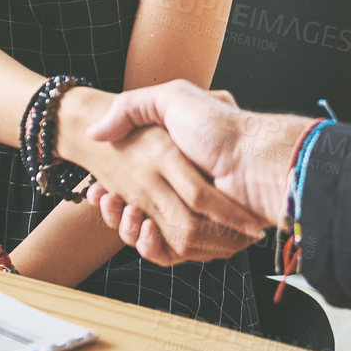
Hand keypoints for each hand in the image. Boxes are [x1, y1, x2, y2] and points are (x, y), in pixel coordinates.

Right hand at [55, 87, 268, 263]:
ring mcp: (190, 216)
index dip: (108, 191)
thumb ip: (133, 106)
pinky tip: (141, 226)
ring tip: (121, 209)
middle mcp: (180, 193)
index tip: (97, 186)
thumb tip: (97, 131)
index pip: (130, 186)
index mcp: (173, 166)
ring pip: (144, 235)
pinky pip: (165, 252)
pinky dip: (148, 245)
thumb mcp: (173, 98)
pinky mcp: (199, 238)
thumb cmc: (218, 125)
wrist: (254, 156)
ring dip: (125, 227)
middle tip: (103, 196)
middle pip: (133, 213)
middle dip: (114, 210)